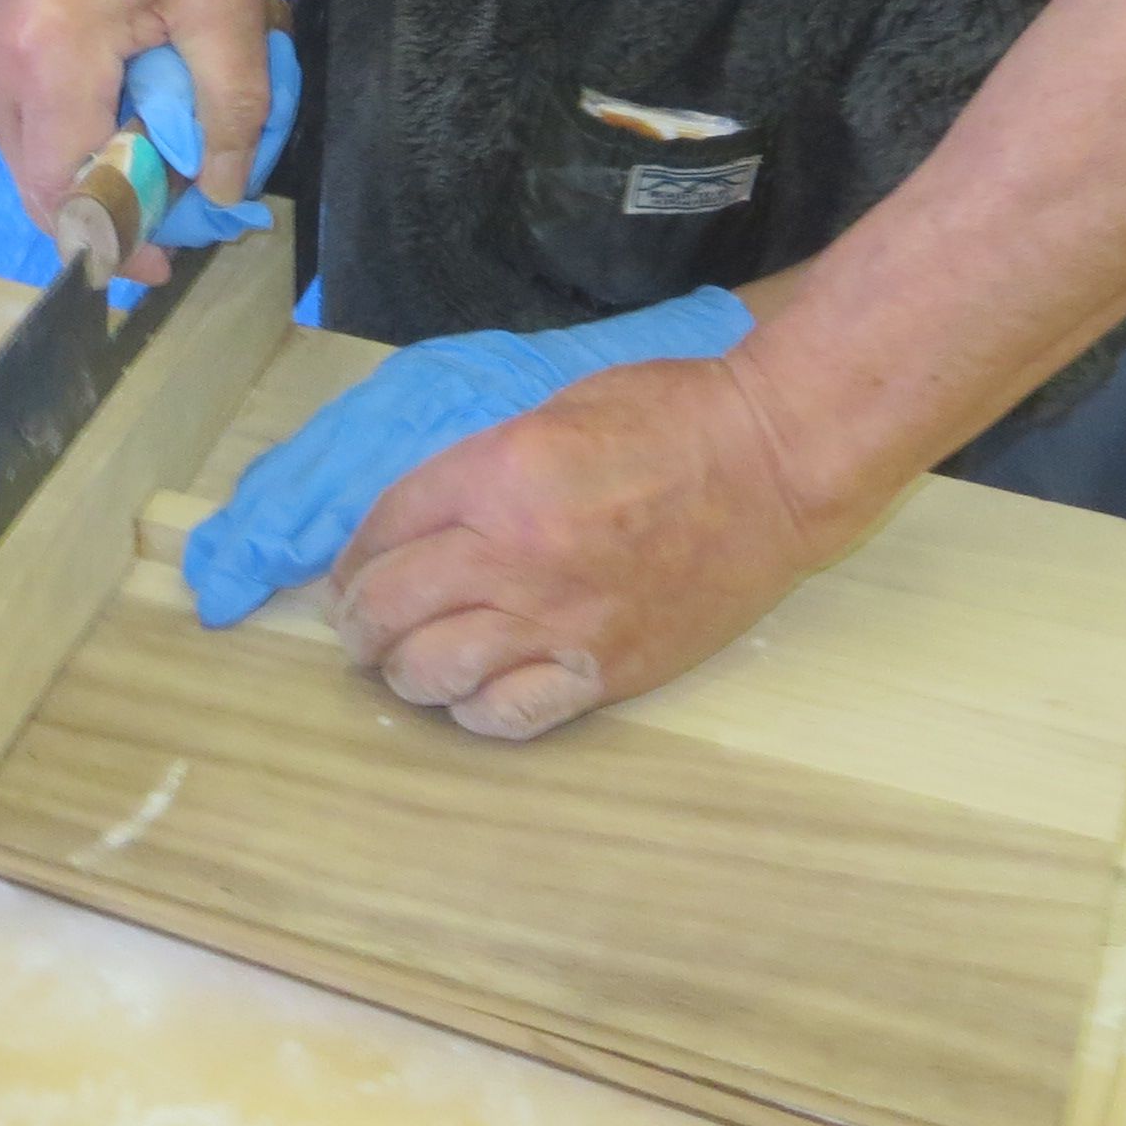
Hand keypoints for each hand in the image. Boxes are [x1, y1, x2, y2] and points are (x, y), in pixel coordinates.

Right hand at [0, 0, 280, 277]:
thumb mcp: (227, 2)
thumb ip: (233, 104)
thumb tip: (223, 193)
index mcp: (50, 58)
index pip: (69, 191)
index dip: (119, 240)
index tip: (169, 265)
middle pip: (43, 192)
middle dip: (110, 222)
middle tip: (176, 230)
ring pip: (33, 170)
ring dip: (93, 189)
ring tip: (161, 182)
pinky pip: (29, 138)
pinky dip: (76, 155)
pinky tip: (129, 138)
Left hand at [179, 289, 755, 665]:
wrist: (774, 464)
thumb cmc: (674, 415)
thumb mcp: (556, 410)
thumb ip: (485, 465)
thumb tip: (429, 514)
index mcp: (497, 475)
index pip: (385, 527)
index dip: (353, 555)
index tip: (350, 571)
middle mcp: (515, 556)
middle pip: (390, 606)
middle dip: (356, 622)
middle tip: (356, 627)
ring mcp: (560, 621)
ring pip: (434, 671)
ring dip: (403, 671)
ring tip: (404, 665)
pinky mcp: (604, 670)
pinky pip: (510, 714)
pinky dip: (473, 711)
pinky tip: (470, 696)